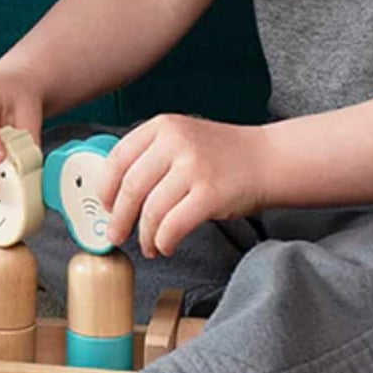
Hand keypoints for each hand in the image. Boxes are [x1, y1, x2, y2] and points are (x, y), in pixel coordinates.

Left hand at [100, 114, 269, 257]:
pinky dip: (164, 241)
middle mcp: (175, 142)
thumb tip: (114, 195)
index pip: (118, 158)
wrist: (267, 159)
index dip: (106, 188)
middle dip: (119, 218)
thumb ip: (150, 157)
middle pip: (131, 187)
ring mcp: (194, 167)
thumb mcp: (181, 139)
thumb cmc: (221, 156)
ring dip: (144, 235)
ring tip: (148, 245)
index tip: (105, 206)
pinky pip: (173, 225)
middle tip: (116, 235)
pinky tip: (165, 245)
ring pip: (151, 210)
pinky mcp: (210, 194)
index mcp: (162, 126)